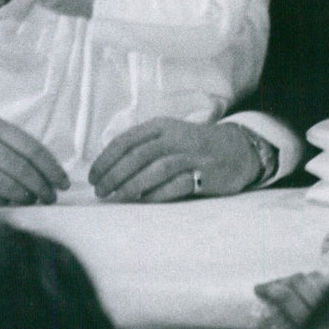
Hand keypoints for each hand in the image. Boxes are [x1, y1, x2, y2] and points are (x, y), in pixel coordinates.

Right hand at [0, 112, 68, 205]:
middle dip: (42, 186)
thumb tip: (40, 166)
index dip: (51, 167)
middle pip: (21, 169)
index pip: (30, 148)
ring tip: (33, 200)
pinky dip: (3, 203)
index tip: (62, 181)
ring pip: (6, 186)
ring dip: (24, 196)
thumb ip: (3, 141)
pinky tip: (10, 203)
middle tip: (51, 196)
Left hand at [88, 119, 262, 201]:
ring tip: (115, 197)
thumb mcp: (166, 135)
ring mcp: (191, 155)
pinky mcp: (205, 174)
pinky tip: (143, 201)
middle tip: (100, 191)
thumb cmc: (192, 146)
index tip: (92, 177)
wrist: (236, 149)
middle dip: (113, 175)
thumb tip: (107, 168)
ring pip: (155, 169)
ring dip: (131, 185)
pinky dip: (157, 194)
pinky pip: (176, 185)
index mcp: (160, 126)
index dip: (105, 160)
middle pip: (137, 156)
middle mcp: (174, 138)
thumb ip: (140, 146)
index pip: (125, 141)